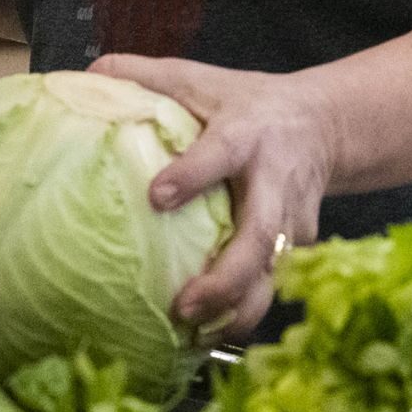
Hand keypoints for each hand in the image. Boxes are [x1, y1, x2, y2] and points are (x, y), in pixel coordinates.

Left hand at [93, 53, 335, 337]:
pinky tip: (210, 337)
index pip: (220, 154)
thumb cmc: (250, 104)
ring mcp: (292, 220)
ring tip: (198, 338)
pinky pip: (275, 285)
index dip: (192, 175)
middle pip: (260, 239)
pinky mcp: (298, 247)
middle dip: (227, 279)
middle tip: (185, 305)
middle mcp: (274, 183)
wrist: (326, 124)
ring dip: (239, 311)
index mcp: (247, 135)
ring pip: (274, 275)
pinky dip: (245, 314)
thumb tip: (86, 73)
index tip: (158, 197)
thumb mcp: (203, 78)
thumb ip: (148, 76)